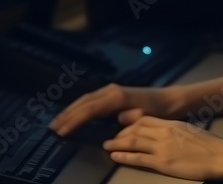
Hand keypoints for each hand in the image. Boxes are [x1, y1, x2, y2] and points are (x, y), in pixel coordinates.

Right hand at [49, 84, 178, 136]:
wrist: (169, 100)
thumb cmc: (159, 110)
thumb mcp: (147, 116)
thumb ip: (132, 118)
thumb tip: (118, 119)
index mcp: (117, 97)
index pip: (90, 109)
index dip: (74, 120)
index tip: (62, 131)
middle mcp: (112, 91)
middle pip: (83, 102)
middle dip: (67, 115)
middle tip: (52, 128)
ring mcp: (111, 90)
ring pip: (85, 99)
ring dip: (70, 110)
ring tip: (57, 122)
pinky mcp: (113, 93)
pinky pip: (91, 99)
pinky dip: (79, 107)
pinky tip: (73, 114)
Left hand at [103, 109, 222, 180]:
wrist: (221, 156)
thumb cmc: (211, 146)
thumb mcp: (190, 131)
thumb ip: (176, 130)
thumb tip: (167, 132)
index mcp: (172, 124)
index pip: (144, 119)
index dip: (129, 122)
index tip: (121, 125)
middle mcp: (164, 133)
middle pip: (135, 129)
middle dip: (120, 133)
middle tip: (111, 138)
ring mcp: (162, 147)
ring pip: (133, 141)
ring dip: (117, 143)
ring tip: (107, 146)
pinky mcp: (163, 162)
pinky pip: (138, 158)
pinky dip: (124, 156)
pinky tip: (115, 156)